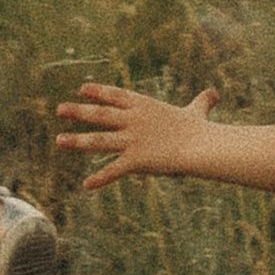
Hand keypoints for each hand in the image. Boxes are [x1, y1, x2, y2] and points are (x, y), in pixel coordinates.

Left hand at [57, 80, 216, 189]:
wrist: (202, 147)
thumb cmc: (201, 130)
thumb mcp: (198, 111)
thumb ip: (201, 102)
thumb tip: (215, 93)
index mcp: (144, 106)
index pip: (116, 95)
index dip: (98, 92)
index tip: (82, 89)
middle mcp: (133, 120)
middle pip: (100, 115)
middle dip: (78, 112)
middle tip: (59, 110)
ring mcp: (132, 140)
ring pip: (98, 140)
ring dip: (77, 141)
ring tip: (59, 141)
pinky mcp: (135, 160)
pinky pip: (113, 171)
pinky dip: (100, 179)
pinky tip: (86, 185)